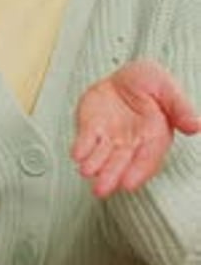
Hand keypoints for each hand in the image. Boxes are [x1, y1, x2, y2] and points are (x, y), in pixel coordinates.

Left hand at [71, 60, 200, 197]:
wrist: (124, 74)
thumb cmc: (149, 82)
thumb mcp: (166, 88)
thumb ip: (179, 107)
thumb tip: (198, 126)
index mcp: (154, 136)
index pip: (147, 158)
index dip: (138, 171)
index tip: (128, 184)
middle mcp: (131, 143)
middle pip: (121, 163)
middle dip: (111, 176)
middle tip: (100, 189)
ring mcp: (110, 137)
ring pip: (101, 157)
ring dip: (94, 166)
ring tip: (86, 171)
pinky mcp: (91, 128)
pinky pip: (85, 140)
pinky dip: (81, 148)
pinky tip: (77, 154)